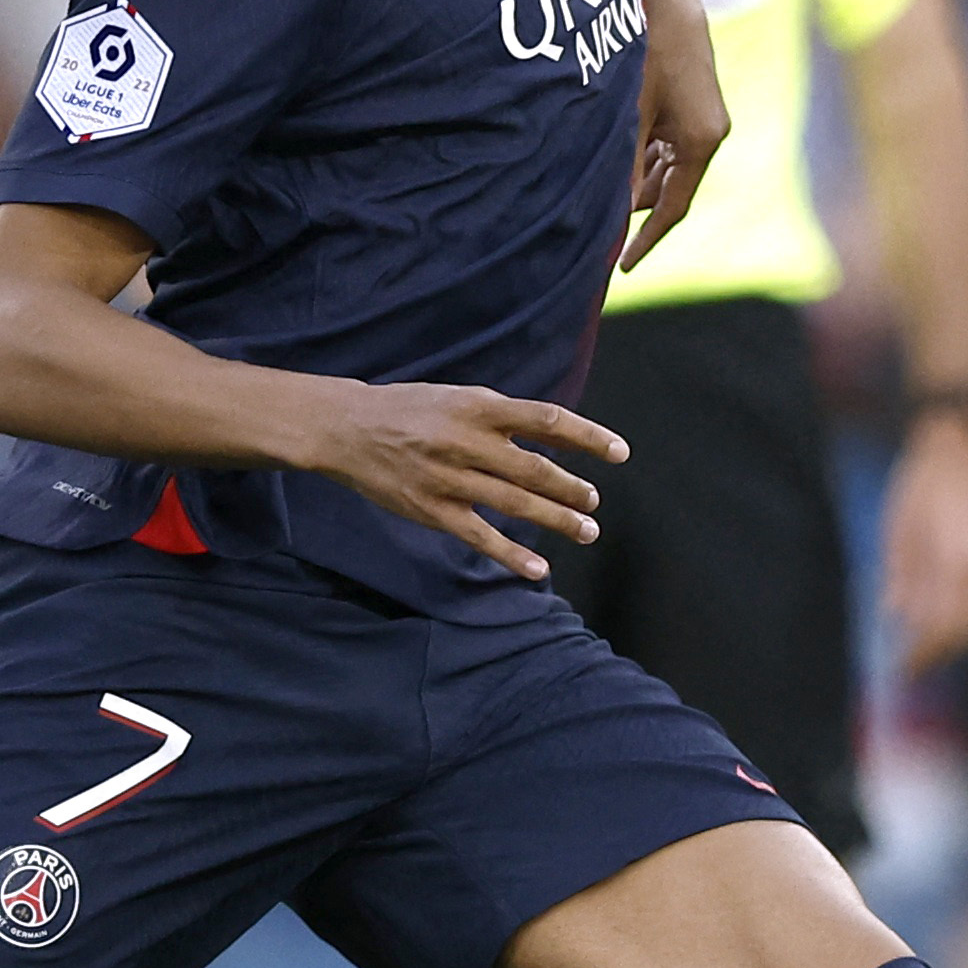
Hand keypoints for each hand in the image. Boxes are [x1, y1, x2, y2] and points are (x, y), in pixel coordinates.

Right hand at [313, 382, 628, 580]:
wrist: (347, 428)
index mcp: (479, 407)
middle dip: (572, 488)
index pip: (548, 420)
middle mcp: (468, 441)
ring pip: (515, 504)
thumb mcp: (459, 398)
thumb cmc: (411, 410)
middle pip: (536, 468)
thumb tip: (555, 435)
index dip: (588, 437)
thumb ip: (502, 417)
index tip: (619, 452)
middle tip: (595, 500)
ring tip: (587, 530)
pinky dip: (512, 555)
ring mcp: (449, 478)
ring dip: (557, 520)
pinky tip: (539, 569)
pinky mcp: (432, 510)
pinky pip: (480, 537)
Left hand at [621, 0, 728, 272]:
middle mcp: (710, 133)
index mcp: (702, 141)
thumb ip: (623, 166)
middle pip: (668, 188)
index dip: (645, 240)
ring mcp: (704, 119)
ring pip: (665, 167)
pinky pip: (668, 145)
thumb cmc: (644, 50)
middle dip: (633, 200)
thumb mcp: (628, 113)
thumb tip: (613, 213)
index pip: (673, 208)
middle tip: (591, 208)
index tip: (622, 266)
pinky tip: (619, 136)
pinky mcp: (693, 105)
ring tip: (597, 163)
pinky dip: (643, 151)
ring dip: (635, 173)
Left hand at [877, 402, 967, 673]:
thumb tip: (895, 614)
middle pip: (960, 631)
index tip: (899, 669)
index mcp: (953, 561)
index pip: (937, 626)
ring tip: (926, 654)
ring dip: (952, 643)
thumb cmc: (920, 486)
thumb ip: (900, 575)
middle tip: (910, 670)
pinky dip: (966, 622)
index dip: (918, 653)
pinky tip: (945, 627)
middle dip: (935, 655)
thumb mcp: (898, 529)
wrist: (960, 449)